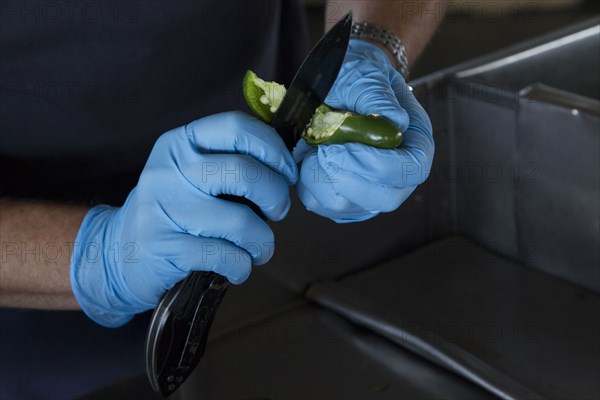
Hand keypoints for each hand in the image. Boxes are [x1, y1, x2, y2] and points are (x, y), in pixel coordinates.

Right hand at [70, 111, 296, 326]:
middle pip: (245, 172)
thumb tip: (286, 171)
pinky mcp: (164, 246)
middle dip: (276, 196)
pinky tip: (238, 266)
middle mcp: (170, 169)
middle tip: (277, 212)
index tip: (286, 173)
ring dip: (263, 241)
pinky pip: (225, 256)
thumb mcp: (191, 173)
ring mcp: (164, 208)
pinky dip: (242, 266)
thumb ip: (231, 164)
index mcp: (182, 142)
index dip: (273, 150)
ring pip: (240, 221)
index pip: (238, 127)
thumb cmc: (172, 209)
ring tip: (260, 248)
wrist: (118, 250)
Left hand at [294, 39, 433, 222]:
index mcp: (414, 141)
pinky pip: (319, 204)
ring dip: (320, 177)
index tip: (345, 147)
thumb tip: (394, 122)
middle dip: (347, 178)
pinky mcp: (339, 197)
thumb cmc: (355, 76)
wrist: (332, 82)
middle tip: (324, 149)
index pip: (412, 169)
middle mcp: (396, 173)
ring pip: (345, 206)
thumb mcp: (364, 76)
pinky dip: (305, 183)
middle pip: (384, 199)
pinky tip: (307, 157)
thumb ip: (376, 96)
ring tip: (314, 146)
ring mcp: (368, 189)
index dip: (379, 166)